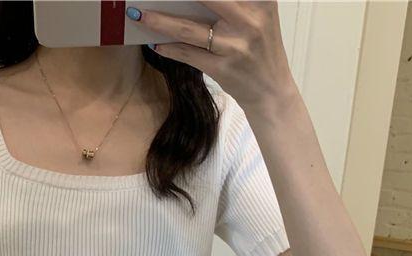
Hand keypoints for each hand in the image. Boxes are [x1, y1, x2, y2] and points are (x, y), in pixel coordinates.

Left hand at [128, 1, 296, 114]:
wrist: (271, 91)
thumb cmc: (260, 48)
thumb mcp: (259, 15)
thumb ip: (235, 2)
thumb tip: (189, 0)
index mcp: (261, 0)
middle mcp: (249, 20)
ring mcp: (234, 46)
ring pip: (188, 29)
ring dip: (160, 21)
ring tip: (140, 15)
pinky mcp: (222, 69)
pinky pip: (188, 55)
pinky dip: (169, 48)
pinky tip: (155, 43)